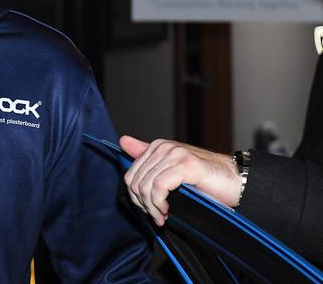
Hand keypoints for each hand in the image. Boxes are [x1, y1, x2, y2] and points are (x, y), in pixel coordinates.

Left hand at [120, 135, 241, 225]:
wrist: (235, 182)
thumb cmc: (206, 181)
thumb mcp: (172, 171)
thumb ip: (147, 157)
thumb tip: (123, 141)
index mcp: (157, 147)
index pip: (130, 174)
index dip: (136, 197)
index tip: (148, 209)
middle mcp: (164, 147)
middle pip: (135, 181)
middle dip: (143, 204)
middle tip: (157, 216)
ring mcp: (175, 154)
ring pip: (146, 186)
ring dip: (152, 207)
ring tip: (163, 216)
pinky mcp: (185, 164)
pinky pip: (159, 187)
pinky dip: (159, 203)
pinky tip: (168, 210)